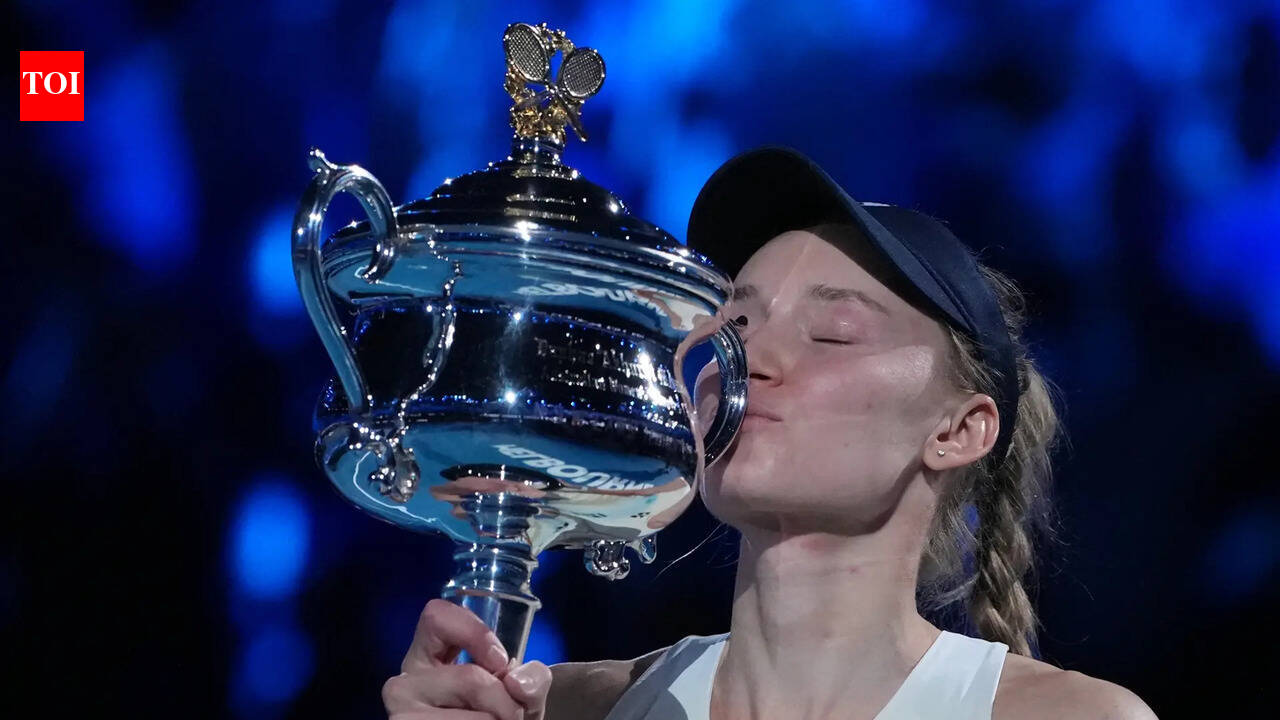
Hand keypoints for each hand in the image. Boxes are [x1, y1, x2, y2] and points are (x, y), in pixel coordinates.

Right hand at [382, 599, 551, 718]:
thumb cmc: (500, 713)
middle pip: (469, 677)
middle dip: (504, 699)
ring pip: (472, 715)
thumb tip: (516, 682)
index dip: (475, 632)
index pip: (436, 616)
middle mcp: (406, 682)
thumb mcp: (520, 691)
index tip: (500, 660)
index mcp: (426, 656)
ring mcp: (403, 713)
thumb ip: (532, 678)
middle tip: (511, 714)